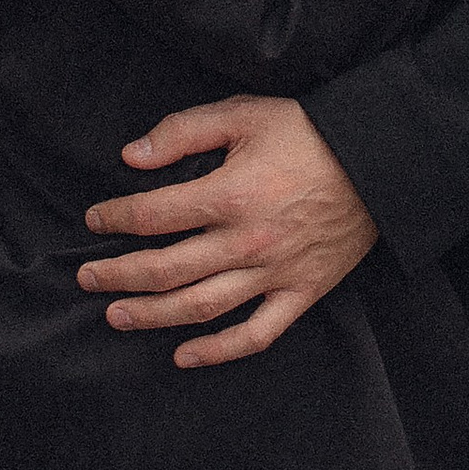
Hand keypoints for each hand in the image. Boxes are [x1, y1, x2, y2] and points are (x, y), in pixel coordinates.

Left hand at [77, 96, 378, 367]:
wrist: (380, 161)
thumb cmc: (309, 132)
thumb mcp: (245, 114)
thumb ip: (184, 132)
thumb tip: (130, 157)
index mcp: (228, 194)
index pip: (152, 215)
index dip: (115, 219)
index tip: (95, 220)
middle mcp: (244, 242)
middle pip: (164, 269)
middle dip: (118, 275)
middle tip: (87, 279)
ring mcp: (272, 274)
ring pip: (199, 308)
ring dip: (151, 316)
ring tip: (118, 315)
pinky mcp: (300, 293)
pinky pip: (254, 334)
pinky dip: (217, 351)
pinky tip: (184, 355)